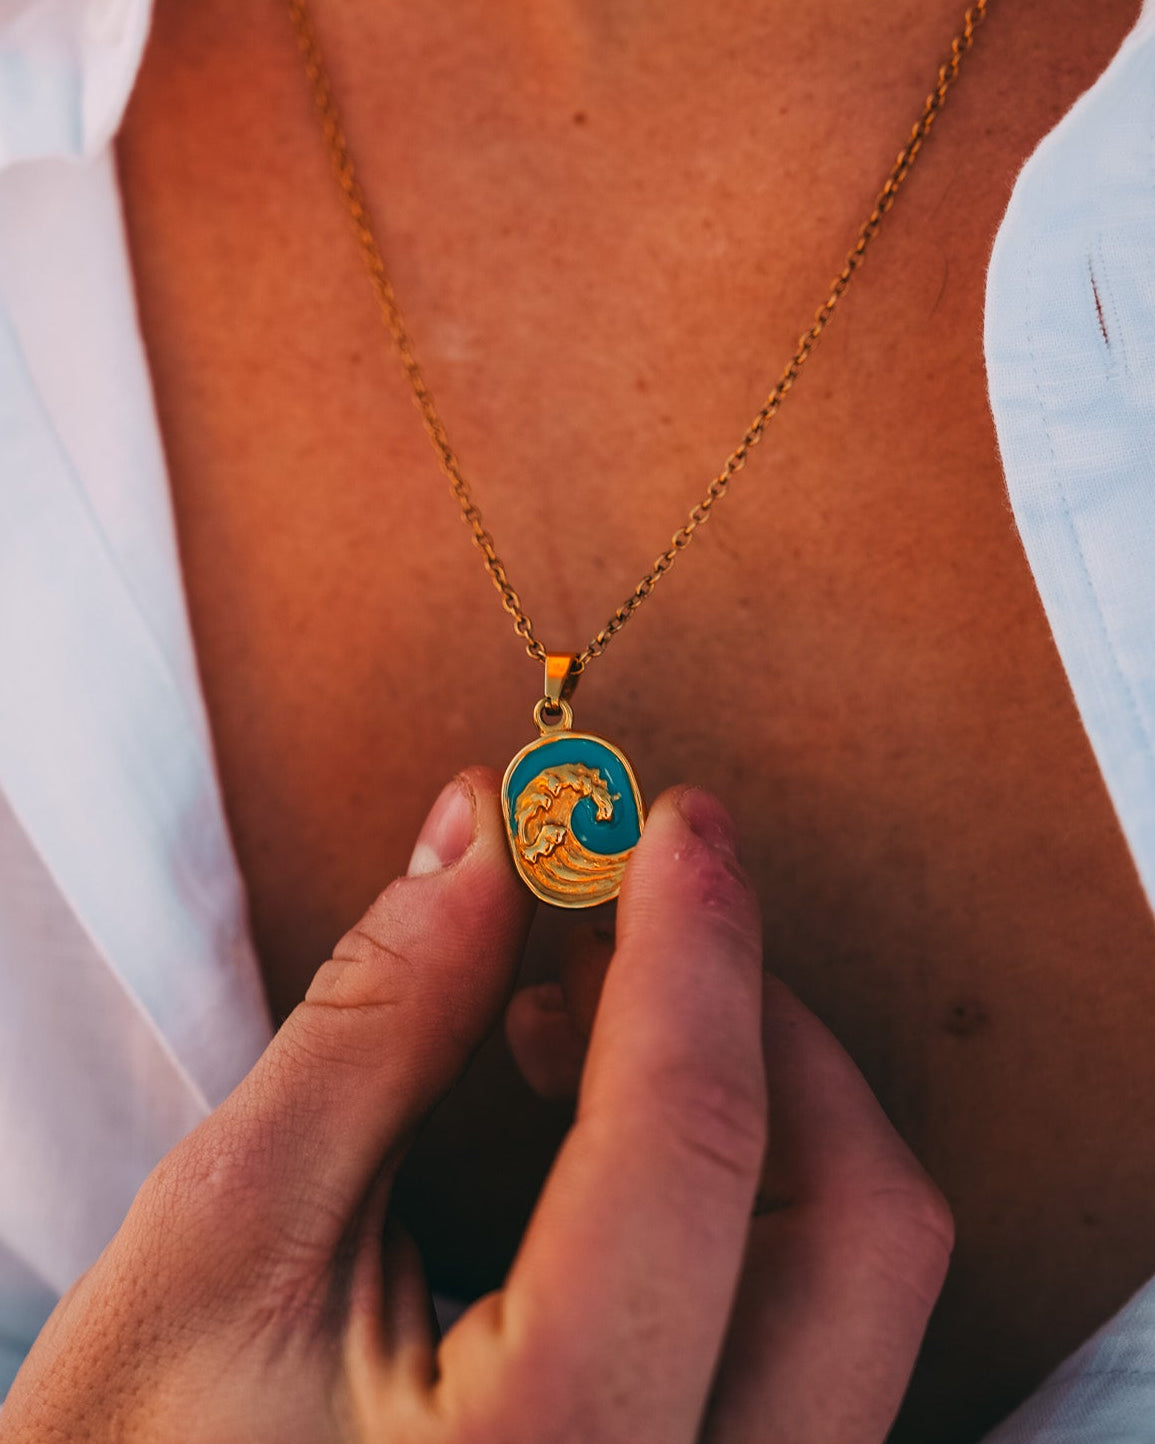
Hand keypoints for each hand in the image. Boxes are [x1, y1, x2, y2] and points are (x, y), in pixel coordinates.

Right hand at [1, 771, 951, 1442]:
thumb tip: (482, 846)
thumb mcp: (223, 1241)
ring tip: (572, 1009)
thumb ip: (376, 1027)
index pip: (688, 1145)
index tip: (674, 824)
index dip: (692, 948)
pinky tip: (602, 1119)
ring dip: (750, 1095)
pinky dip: (736, 1185)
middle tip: (624, 912)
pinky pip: (809, 1323)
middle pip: (859, 1224)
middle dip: (755, 1024)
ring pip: (859, 1279)